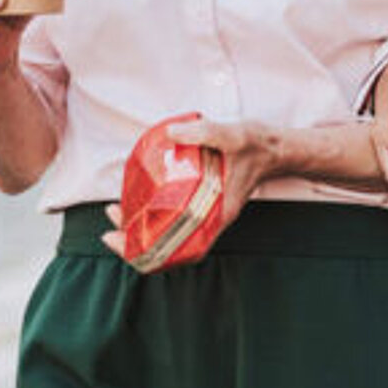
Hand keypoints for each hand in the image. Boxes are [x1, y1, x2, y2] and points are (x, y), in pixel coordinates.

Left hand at [96, 115, 278, 260]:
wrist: (276, 148)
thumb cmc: (257, 146)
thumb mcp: (231, 135)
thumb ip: (202, 133)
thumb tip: (170, 133)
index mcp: (217, 215)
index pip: (180, 251)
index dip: (147, 254)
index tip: (120, 241)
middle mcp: (210, 220)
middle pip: (167, 246)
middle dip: (133, 238)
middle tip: (111, 216)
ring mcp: (206, 212)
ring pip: (168, 233)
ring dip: (140, 226)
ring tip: (118, 209)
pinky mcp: (202, 201)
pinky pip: (173, 217)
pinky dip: (153, 213)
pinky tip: (140, 198)